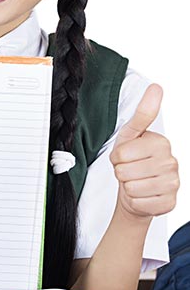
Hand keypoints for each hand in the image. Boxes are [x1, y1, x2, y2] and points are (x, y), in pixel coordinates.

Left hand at [112, 84, 178, 221]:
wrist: (137, 190)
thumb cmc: (132, 161)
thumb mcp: (131, 135)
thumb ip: (143, 112)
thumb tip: (156, 87)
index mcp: (161, 143)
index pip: (121, 154)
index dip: (116, 157)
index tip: (125, 156)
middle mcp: (172, 162)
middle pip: (125, 171)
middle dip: (121, 172)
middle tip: (130, 171)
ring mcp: (173, 183)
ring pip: (132, 188)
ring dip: (128, 187)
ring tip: (135, 182)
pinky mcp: (170, 202)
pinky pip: (140, 203)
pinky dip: (135, 201)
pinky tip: (142, 195)